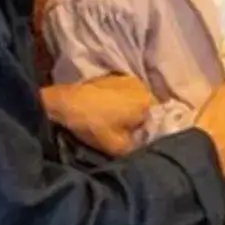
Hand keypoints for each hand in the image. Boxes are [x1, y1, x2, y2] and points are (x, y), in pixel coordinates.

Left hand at [41, 72, 157, 157]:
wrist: (63, 105)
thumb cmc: (94, 125)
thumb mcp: (119, 147)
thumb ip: (139, 148)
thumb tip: (147, 148)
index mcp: (148, 102)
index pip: (161, 119)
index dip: (152, 131)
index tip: (142, 140)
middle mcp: (143, 86)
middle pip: (149, 108)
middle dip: (142, 120)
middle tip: (129, 133)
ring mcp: (127, 79)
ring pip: (137, 99)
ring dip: (131, 110)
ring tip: (118, 122)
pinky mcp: (113, 77)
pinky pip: (126, 93)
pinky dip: (121, 102)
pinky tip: (109, 111)